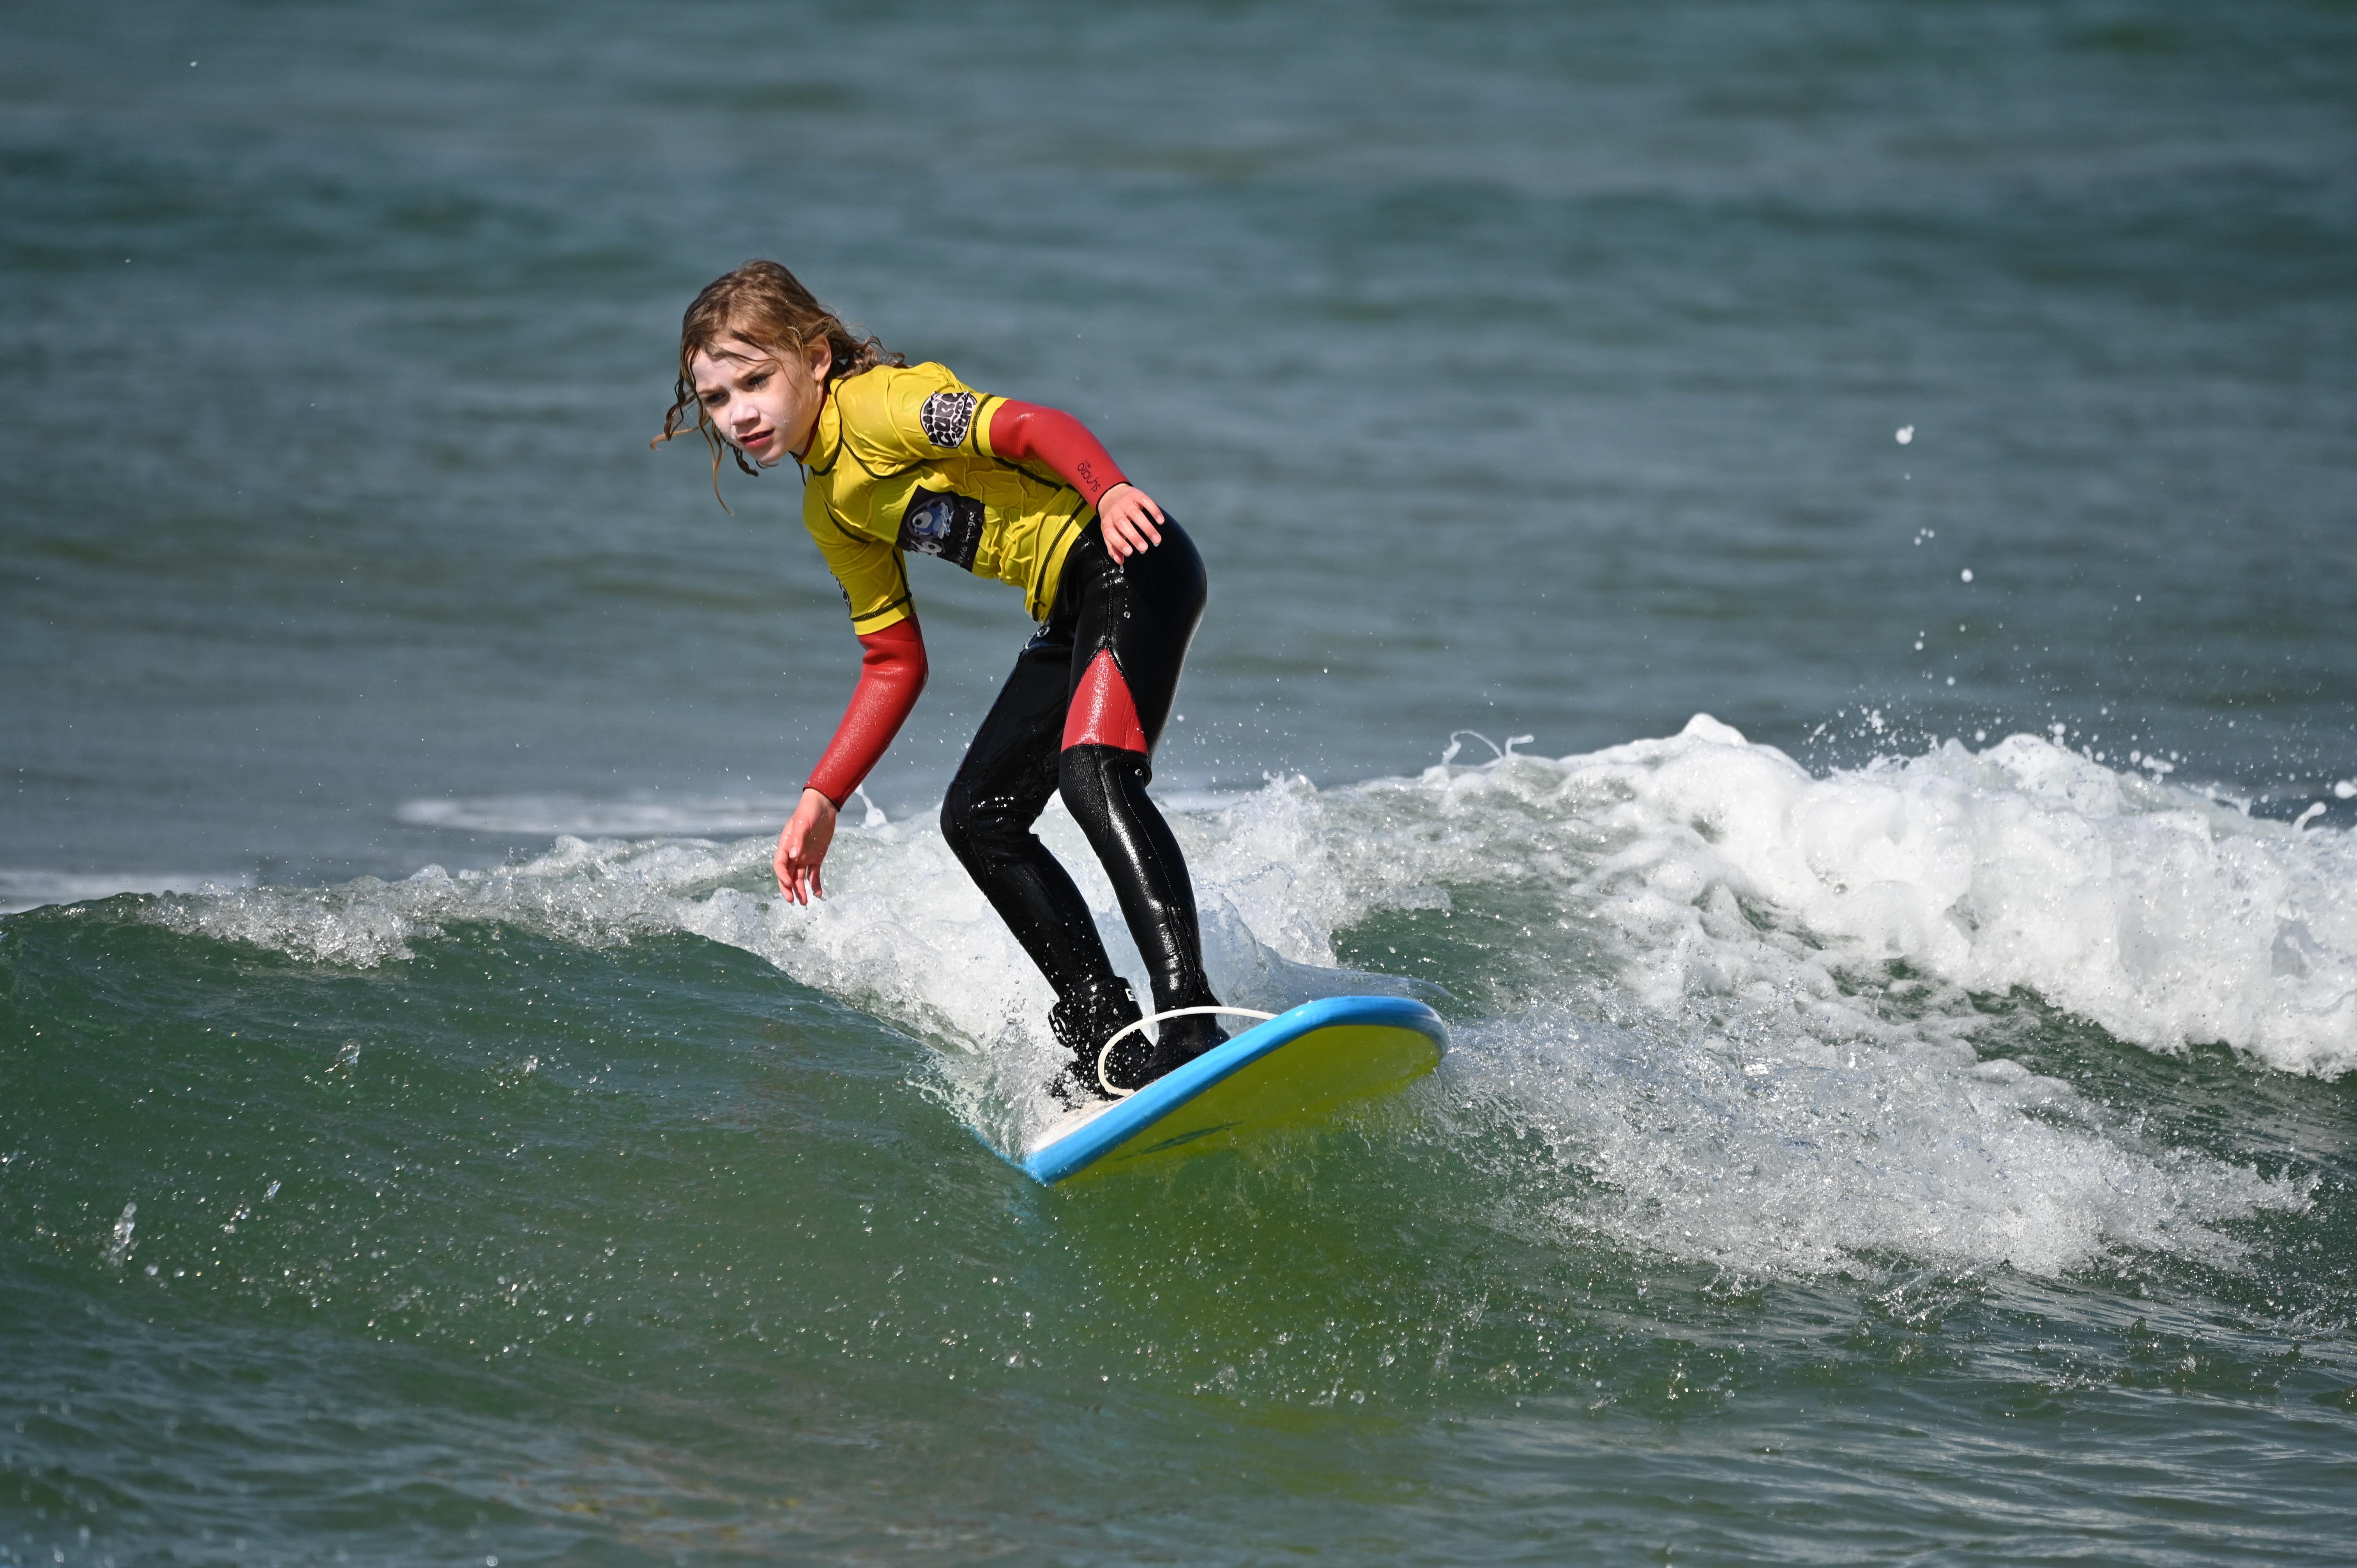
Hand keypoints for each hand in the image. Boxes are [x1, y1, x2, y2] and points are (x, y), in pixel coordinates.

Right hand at [774, 788, 837, 904]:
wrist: (824, 806)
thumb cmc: (809, 812)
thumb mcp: (803, 823)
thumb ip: (798, 839)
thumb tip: (793, 856)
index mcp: (785, 845)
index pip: (779, 865)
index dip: (782, 875)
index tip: (788, 884)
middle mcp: (792, 854)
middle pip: (788, 875)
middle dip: (788, 888)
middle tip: (793, 900)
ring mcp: (804, 857)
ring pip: (800, 878)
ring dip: (801, 890)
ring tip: (804, 903)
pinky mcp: (816, 858)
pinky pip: (814, 874)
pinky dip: (815, 884)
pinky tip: (818, 895)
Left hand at [1095, 483, 1164, 562]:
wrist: (1111, 493)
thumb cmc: (1112, 518)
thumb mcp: (1109, 532)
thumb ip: (1113, 547)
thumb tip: (1121, 561)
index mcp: (1107, 521)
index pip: (1110, 532)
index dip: (1119, 543)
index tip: (1130, 552)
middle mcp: (1115, 511)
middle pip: (1123, 523)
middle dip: (1134, 537)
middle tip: (1145, 548)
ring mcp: (1125, 501)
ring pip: (1136, 514)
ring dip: (1147, 528)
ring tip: (1157, 539)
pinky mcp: (1136, 494)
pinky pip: (1145, 501)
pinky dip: (1154, 511)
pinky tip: (1160, 521)